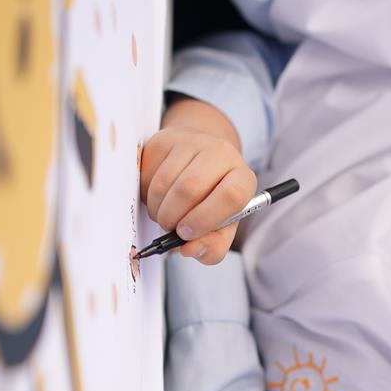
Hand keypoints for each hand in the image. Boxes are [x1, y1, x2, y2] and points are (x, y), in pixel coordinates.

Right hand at [140, 126, 256, 264]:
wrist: (200, 161)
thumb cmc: (213, 200)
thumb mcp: (221, 228)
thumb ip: (213, 247)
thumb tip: (190, 249)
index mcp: (243, 178)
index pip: (231, 196)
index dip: (205, 219)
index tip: (187, 233)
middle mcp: (221, 154)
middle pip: (190, 190)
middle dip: (173, 218)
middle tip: (170, 228)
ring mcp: (193, 143)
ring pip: (165, 183)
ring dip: (158, 210)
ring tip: (165, 215)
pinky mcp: (166, 141)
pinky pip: (148, 174)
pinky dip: (147, 196)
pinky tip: (159, 198)